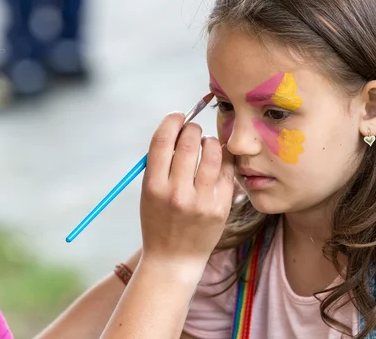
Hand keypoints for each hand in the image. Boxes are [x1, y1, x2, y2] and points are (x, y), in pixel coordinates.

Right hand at [139, 112, 234, 273]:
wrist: (173, 259)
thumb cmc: (158, 221)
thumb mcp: (148, 192)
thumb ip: (160, 163)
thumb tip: (177, 128)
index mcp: (153, 186)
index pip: (162, 140)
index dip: (171, 121)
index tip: (177, 116)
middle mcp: (176, 193)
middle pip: (188, 142)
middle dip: (192, 128)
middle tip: (193, 129)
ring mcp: (201, 201)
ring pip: (212, 152)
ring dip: (209, 140)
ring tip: (206, 143)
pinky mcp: (220, 208)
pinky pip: (227, 171)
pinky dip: (223, 158)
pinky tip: (218, 159)